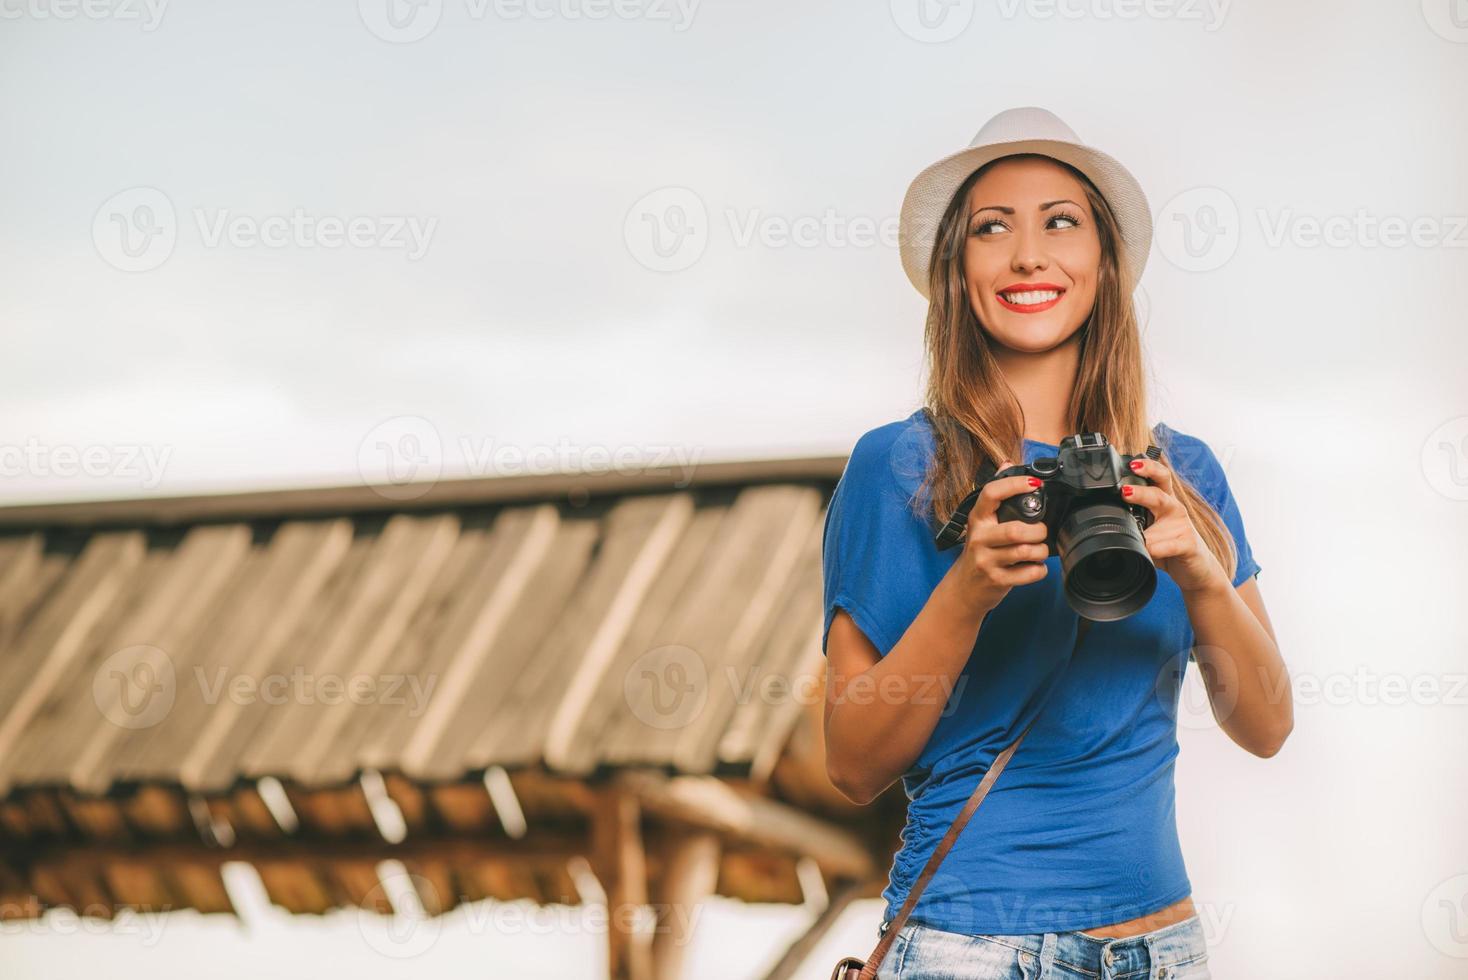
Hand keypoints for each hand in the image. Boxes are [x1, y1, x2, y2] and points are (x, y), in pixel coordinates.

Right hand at [945, 460, 1051, 612]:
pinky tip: (1035, 566)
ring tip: (1039, 551)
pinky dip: (1039, 570)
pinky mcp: (996, 581)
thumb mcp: (983, 524)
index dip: (1014, 485)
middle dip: (1038, 531)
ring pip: (1025, 551)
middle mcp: (979, 539)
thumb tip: (1007, 463)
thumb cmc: (980, 553)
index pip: (991, 494)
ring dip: (1041, 551)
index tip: (1034, 483)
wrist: (964, 589)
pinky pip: (1029, 573)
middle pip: (1015, 530)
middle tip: (1041, 532)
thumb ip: (996, 497)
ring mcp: (986, 561)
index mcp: (978, 519)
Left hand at [1122, 457, 1229, 593]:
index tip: (1128, 461)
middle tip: (1127, 477)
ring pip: (1166, 505)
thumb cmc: (1166, 547)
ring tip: (1128, 497)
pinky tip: (1148, 548)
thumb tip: (1098, 525)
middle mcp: (1172, 506)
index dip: (1143, 466)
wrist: (1195, 570)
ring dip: (1146, 499)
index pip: (1154, 475)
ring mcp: (1182, 523)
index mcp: (1161, 500)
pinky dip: (1158, 546)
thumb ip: (1128, 525)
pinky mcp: (1189, 543)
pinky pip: (1172, 543)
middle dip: (1147, 472)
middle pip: (1162, 480)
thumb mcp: (1145, 533)